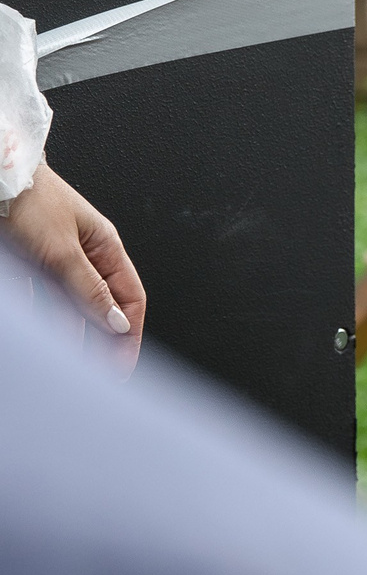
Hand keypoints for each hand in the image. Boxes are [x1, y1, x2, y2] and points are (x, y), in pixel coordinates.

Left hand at [4, 164, 145, 372]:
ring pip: (72, 308)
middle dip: (102, 341)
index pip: (130, 298)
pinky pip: (44, 301)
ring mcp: (58, 261)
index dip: (129, 334)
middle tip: (97, 373)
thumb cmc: (29, 200)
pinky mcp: (31, 265)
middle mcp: (86, 255)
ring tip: (70, 364)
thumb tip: (118, 323)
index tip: (121, 365)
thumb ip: (89, 289)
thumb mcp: (62, 250)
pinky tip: (44, 338)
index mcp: (106, 247)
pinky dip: (46, 321)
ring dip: (73, 336)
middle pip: (102, 307)